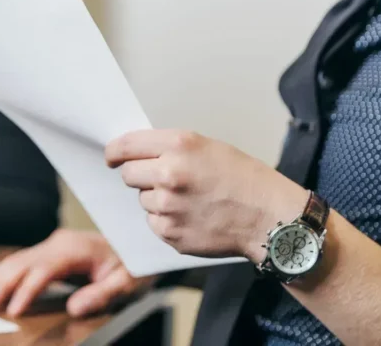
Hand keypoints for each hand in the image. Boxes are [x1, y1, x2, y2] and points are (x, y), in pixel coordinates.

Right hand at [0, 229, 152, 317]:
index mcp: (74, 248)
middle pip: (20, 262)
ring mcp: (49, 246)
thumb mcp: (127, 282)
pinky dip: (1, 278)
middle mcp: (57, 243)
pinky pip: (19, 264)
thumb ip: (102, 294)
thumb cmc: (132, 264)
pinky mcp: (46, 253)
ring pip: (14, 262)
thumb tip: (75, 308)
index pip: (43, 269)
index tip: (13, 312)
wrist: (136, 244)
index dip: (26, 290)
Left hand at [106, 129, 307, 262]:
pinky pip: (154, 222)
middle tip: (163, 179)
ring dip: (157, 199)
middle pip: (128, 174)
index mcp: (179, 146)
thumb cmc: (243, 179)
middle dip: (139, 175)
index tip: (111, 157)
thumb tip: (134, 153)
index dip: (114, 152)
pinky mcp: (170, 233)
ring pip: (142, 200)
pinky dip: (166, 220)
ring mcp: (168, 207)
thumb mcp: (207, 147)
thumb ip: (170, 148)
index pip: (125, 146)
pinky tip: (192, 216)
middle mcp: (169, 174)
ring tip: (189, 199)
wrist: (269, 218)